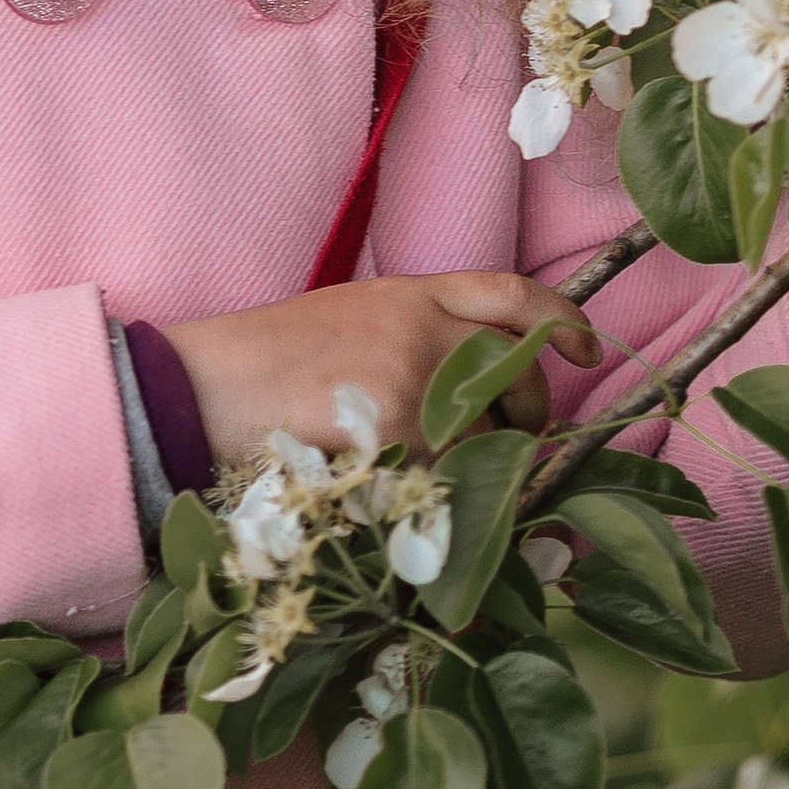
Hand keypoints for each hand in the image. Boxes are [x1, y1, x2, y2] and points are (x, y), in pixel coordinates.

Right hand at [168, 269, 602, 466]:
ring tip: (422, 474)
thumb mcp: (345, 323)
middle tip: (509, 442)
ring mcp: (416, 378)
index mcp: (408, 294)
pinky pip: (449, 474)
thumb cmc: (261, 365)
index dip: (561, 319)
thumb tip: (471, 388)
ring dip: (472, 463)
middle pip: (516, 369)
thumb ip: (413, 338)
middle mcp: (423, 328)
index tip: (588, 349)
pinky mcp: (399, 430)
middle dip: (527, 413)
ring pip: (487, 432)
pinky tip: (395, 494)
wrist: (200, 387)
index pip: (509, 293)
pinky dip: (435, 494)